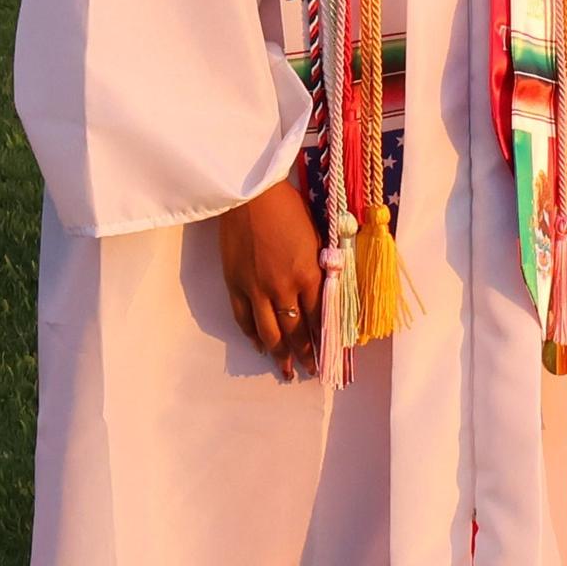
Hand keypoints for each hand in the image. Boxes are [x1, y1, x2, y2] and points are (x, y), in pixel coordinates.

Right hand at [219, 178, 321, 378]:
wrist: (250, 195)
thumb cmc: (288, 206)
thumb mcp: (315, 234)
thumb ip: (320, 264)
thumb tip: (328, 285)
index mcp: (308, 273)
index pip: (320, 316)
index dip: (325, 339)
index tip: (330, 356)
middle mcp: (283, 288)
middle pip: (296, 331)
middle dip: (305, 354)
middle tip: (311, 372)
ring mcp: (257, 290)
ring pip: (270, 333)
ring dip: (280, 355)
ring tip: (287, 371)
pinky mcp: (236, 285)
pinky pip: (245, 320)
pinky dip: (253, 336)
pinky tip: (260, 346)